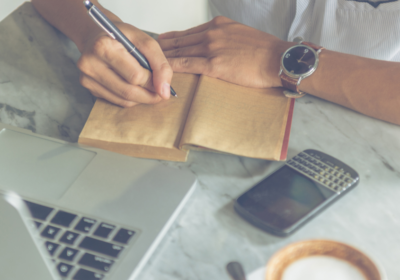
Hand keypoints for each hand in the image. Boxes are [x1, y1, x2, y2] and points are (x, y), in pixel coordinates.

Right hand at [77, 22, 172, 106]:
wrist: (98, 36)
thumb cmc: (122, 37)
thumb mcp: (145, 41)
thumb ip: (160, 64)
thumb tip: (165, 92)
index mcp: (103, 47)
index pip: (136, 76)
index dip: (153, 80)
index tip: (161, 79)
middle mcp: (90, 64)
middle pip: (129, 91)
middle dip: (149, 94)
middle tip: (160, 91)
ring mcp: (87, 78)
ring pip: (124, 100)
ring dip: (142, 98)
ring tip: (148, 88)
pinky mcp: (90, 88)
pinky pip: (117, 101)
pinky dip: (131, 99)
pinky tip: (134, 87)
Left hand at [158, 16, 293, 88]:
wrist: (278, 59)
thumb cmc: (264, 50)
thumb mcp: (240, 34)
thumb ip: (224, 37)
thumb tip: (213, 46)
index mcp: (218, 25)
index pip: (188, 33)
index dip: (172, 38)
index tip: (161, 42)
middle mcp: (212, 33)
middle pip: (180, 40)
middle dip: (161, 47)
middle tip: (147, 52)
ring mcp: (211, 48)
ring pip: (179, 51)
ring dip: (162, 57)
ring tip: (149, 62)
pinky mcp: (214, 64)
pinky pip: (187, 64)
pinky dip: (172, 67)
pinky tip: (162, 70)